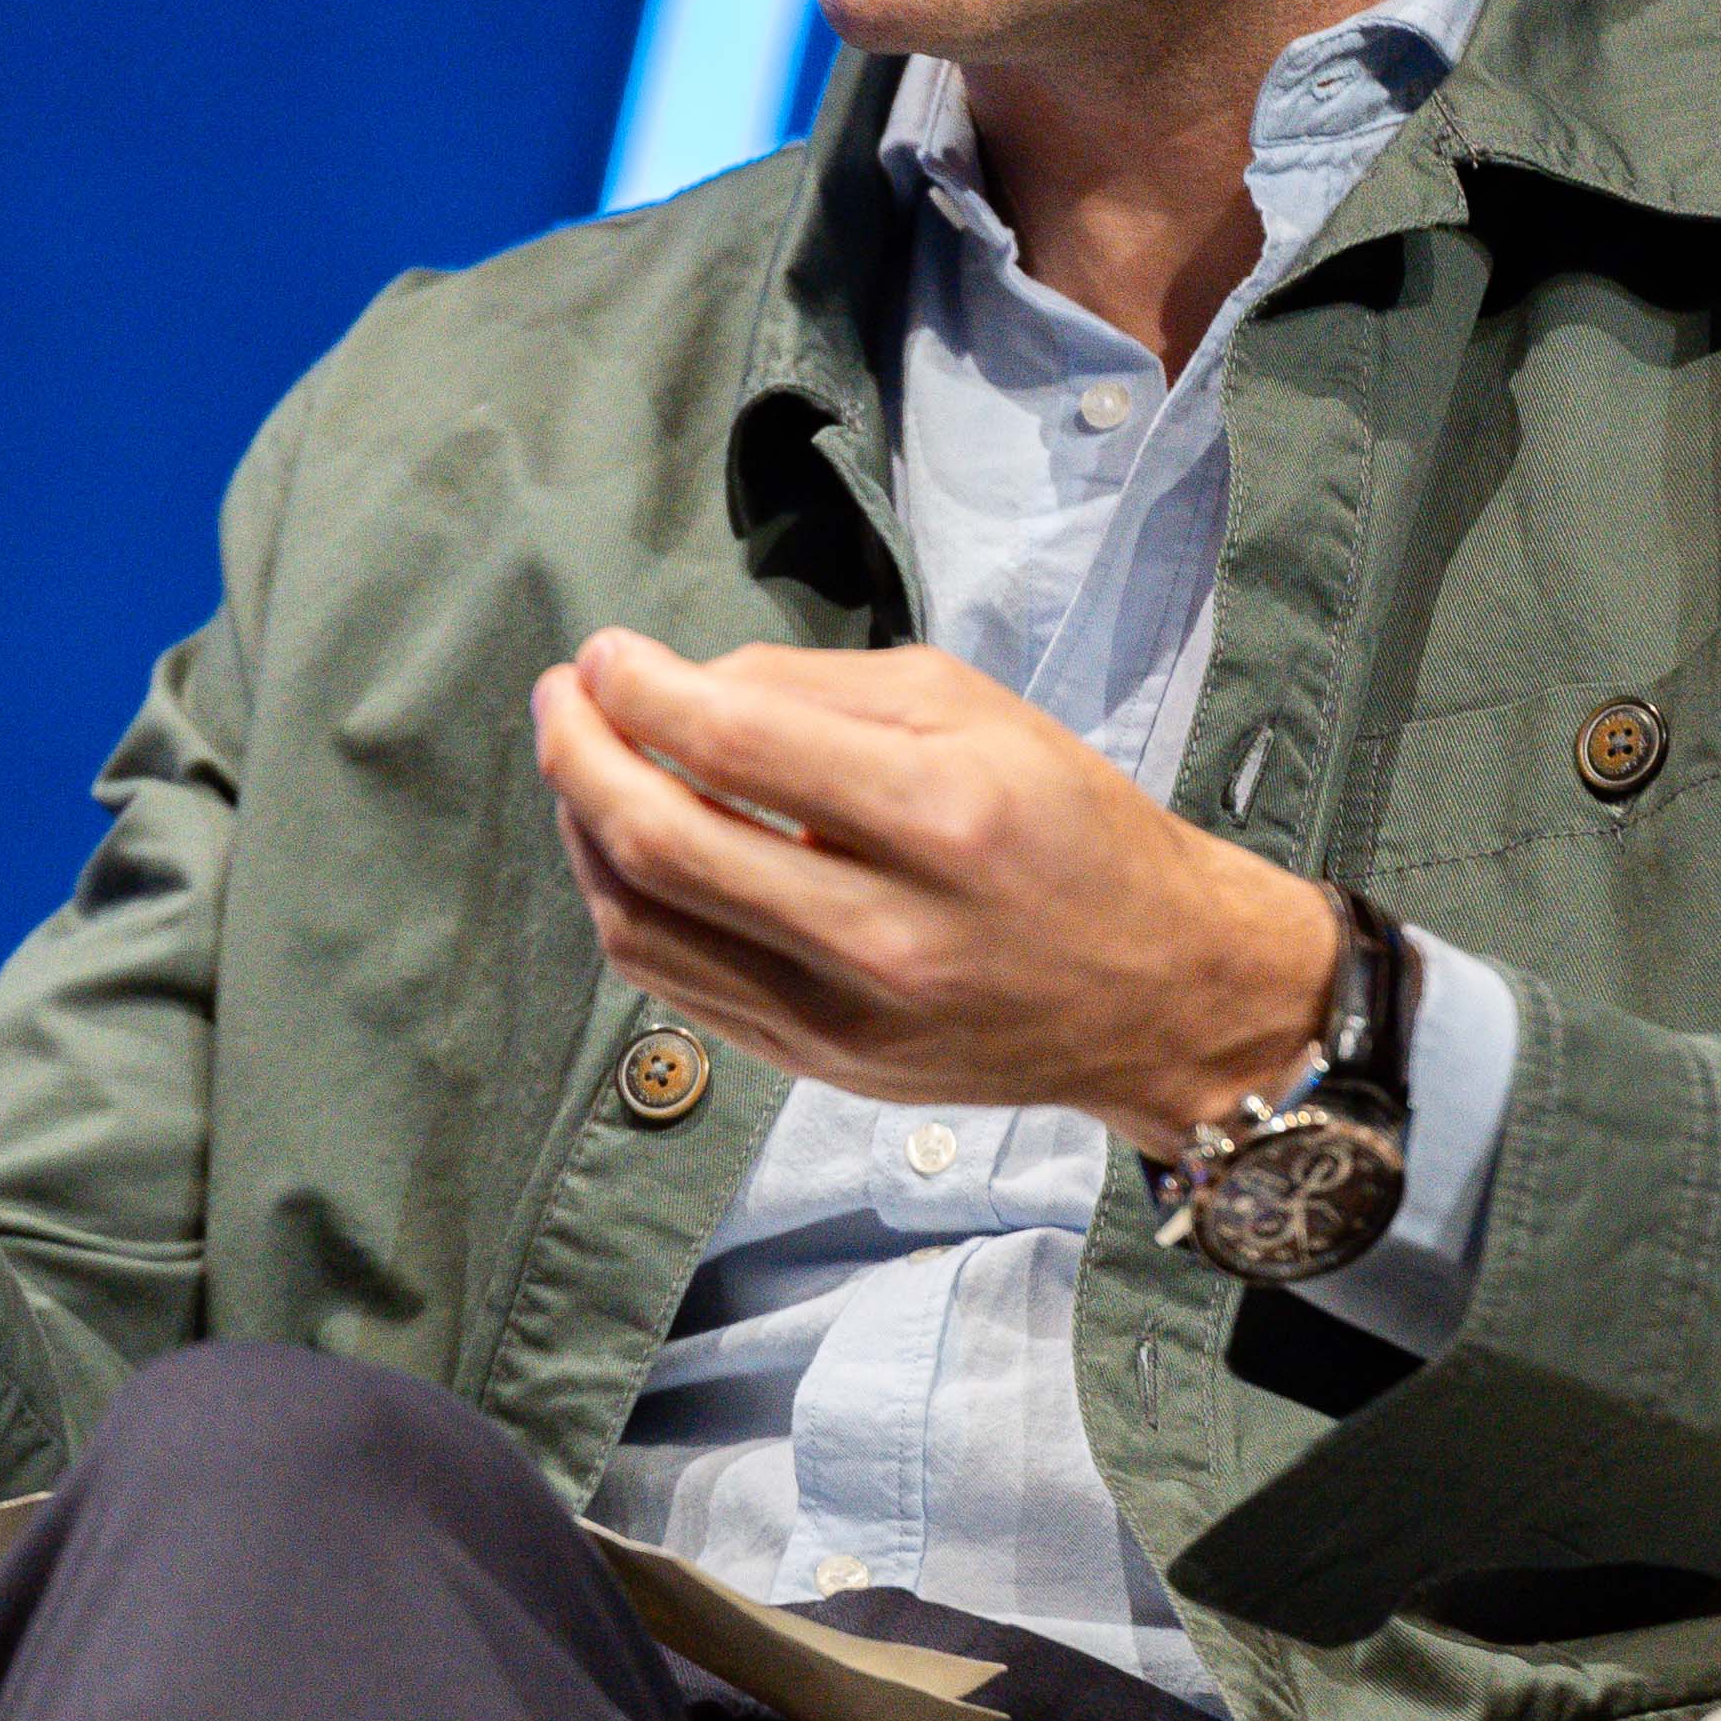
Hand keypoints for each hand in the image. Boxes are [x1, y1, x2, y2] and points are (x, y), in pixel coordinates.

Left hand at [529, 629, 1335, 1158]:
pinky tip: (625, 850)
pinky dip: (628, 906)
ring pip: (647, 927)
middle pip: (664, 845)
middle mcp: (887, 929)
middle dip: (580, 756)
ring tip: (582, 767)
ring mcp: (845, 1015)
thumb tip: (683, 685)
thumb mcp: (974, 710)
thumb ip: (818, 687)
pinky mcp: (820, 1065)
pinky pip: (676, 985)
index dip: (639, 690)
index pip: (734, 745)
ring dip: (586, 834)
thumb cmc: (1073, 830)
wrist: (1160, 993)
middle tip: (561, 697)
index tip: (606, 655)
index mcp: (941, 815)